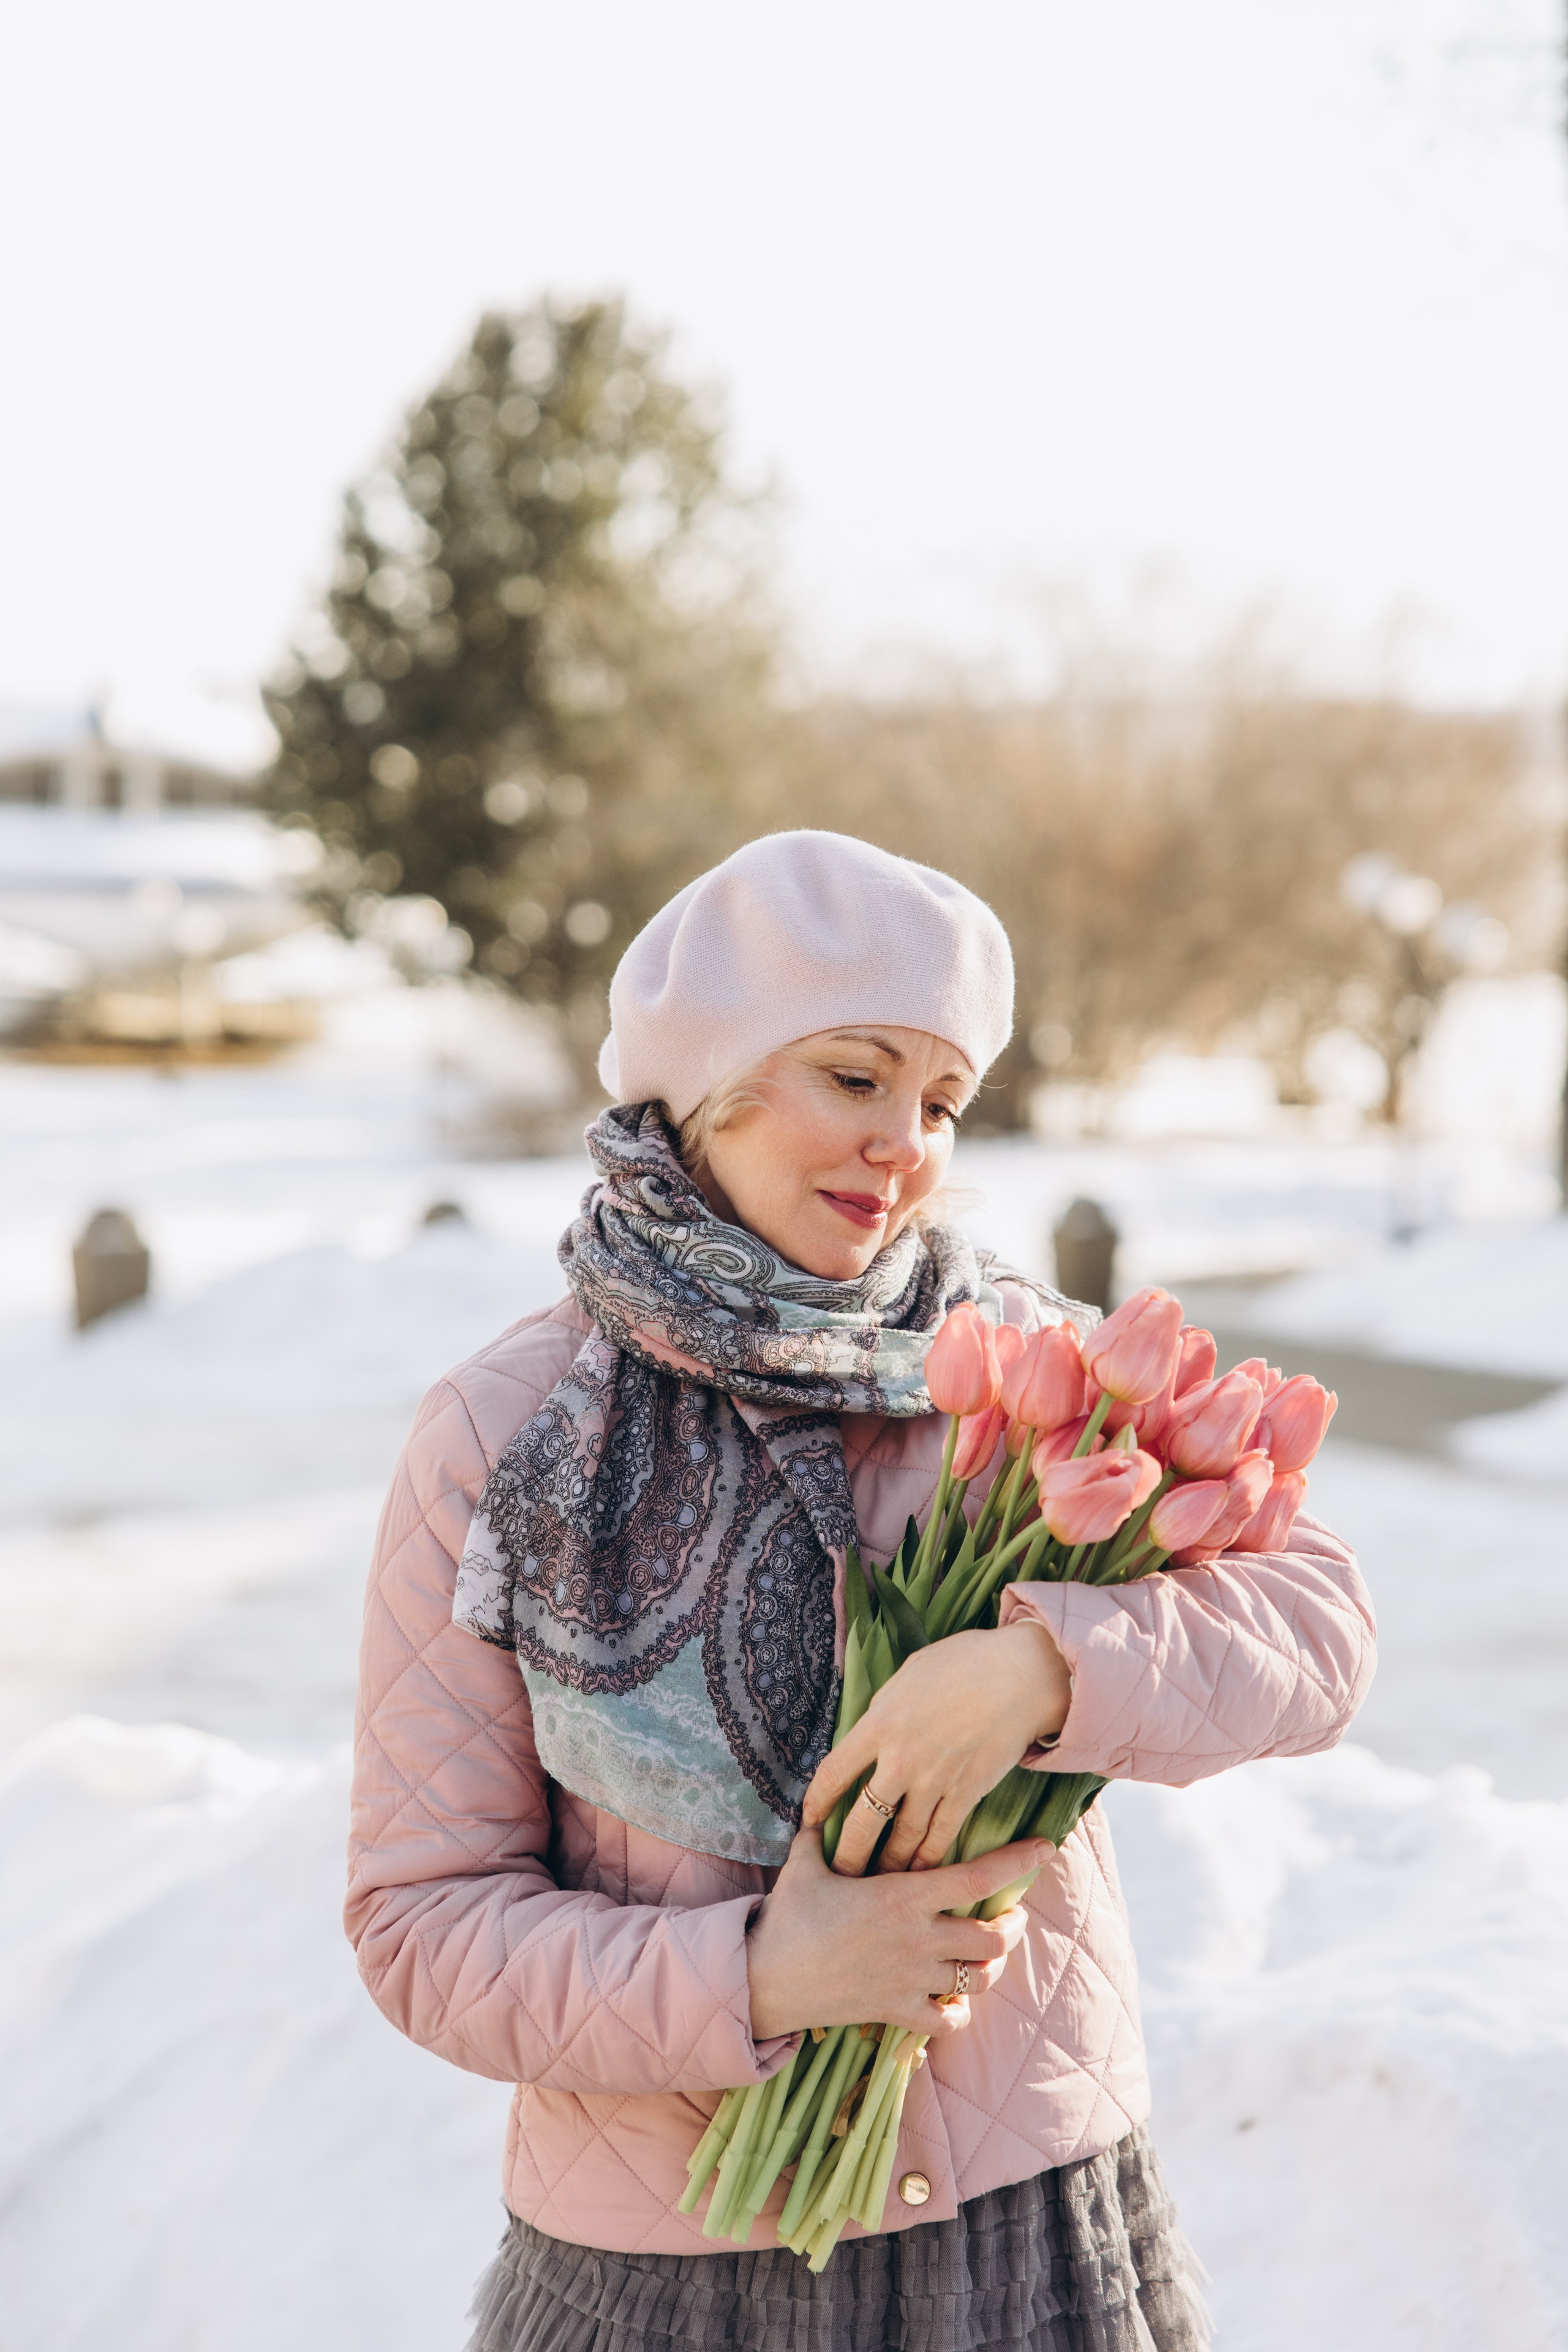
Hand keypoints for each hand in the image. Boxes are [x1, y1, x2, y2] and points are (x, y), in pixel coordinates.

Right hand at [745, 1828, 1043, 2040]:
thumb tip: (822, 1798)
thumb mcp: (805, 1863)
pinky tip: (953, 1999)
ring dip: (991, 1965)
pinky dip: (957, 2012)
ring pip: (979, 1978)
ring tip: (989, 1952)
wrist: (765, 1979)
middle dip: (1012, 1925)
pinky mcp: (897, 2011)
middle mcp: (917, 1938)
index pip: (977, 1876)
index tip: (1045, 1848)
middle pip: (993, 1936)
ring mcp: (911, 1979)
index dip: (1017, 1862)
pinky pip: (948, 2020)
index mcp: (902, 1895)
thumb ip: (822, 1831)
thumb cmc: (787, 1916)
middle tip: (1011, 1915)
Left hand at [801, 1620, 1070, 1875]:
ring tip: (874, 1885)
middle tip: (838, 1874)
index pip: (833, 1773)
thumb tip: (870, 1726)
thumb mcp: (908, 1675)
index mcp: (879, 1723)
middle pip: (862, 1821)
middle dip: (847, 1855)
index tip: (809, 1821)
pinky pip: (940, 1838)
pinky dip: (927, 1861)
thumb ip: (885, 1708)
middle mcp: (900, 1758)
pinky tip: (918, 1876)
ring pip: (901, 1839)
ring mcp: (934, 1781)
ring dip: (887, 1866)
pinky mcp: (967, 1794)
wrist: (1020, 1674)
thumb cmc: (964, 1662)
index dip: (816, 1803)